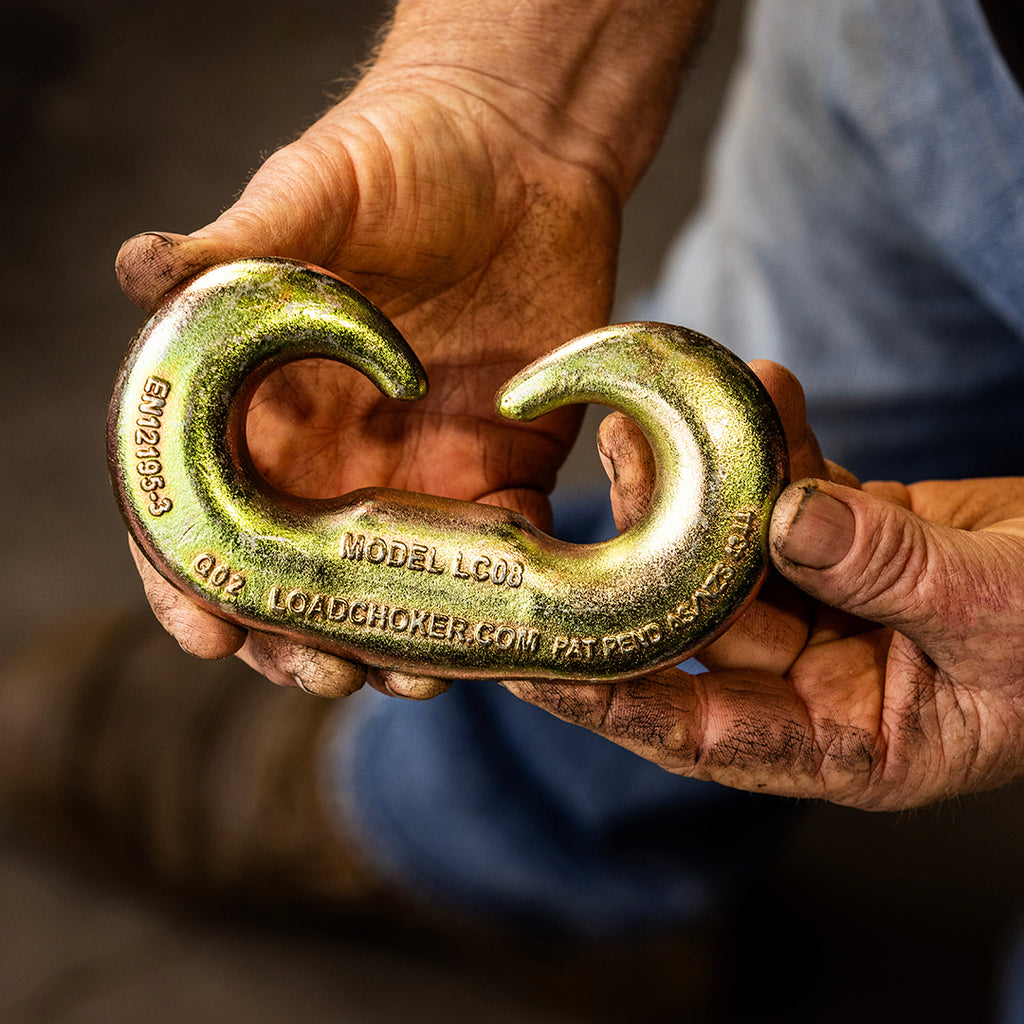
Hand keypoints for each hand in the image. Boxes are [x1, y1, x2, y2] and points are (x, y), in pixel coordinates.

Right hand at [117, 0, 715, 697]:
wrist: (522, 151)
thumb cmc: (404, 155)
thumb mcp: (316, 188)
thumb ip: (241, 242)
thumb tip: (140, 272)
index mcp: (270, 401)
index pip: (207, 508)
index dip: (192, 578)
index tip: (207, 631)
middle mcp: (338, 454)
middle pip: (297, 577)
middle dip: (296, 639)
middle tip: (318, 674)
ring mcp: (423, 471)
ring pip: (392, 591)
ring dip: (391, 645)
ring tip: (404, 677)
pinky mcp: (505, 470)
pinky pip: (499, 561)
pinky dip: (493, 613)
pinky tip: (496, 644)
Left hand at [506, 368, 1023, 810]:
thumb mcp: (999, 616)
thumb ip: (891, 570)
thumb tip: (785, 517)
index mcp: (848, 745)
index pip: (702, 733)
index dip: (611, 702)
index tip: (529, 665)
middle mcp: (821, 683)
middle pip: (705, 619)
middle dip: (647, 547)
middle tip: (602, 474)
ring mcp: (833, 609)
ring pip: (735, 548)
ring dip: (695, 482)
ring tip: (647, 416)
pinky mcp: (855, 543)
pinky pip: (801, 492)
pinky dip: (781, 443)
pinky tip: (762, 386)